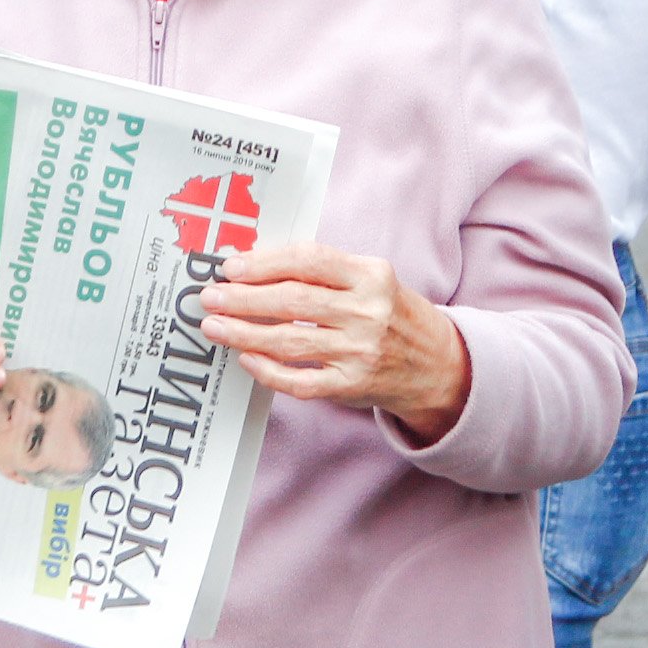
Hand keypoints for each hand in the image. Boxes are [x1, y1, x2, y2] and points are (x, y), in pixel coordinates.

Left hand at [197, 241, 470, 438]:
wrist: (436, 365)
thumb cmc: (391, 315)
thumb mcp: (371, 281)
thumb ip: (323, 272)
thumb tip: (253, 269)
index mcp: (372, 275)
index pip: (309, 261)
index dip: (264, 263)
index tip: (231, 267)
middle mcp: (368, 313)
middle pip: (293, 300)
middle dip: (243, 298)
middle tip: (210, 298)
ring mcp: (360, 352)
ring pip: (290, 341)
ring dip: (244, 333)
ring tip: (215, 326)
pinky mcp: (352, 386)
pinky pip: (299, 381)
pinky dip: (268, 370)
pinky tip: (246, 357)